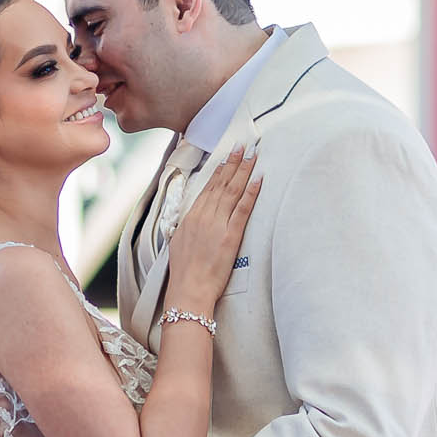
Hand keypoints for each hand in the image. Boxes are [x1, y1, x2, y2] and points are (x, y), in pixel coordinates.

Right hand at [165, 147, 261, 313]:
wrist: (188, 290)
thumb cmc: (184, 273)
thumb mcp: (178, 243)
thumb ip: (185, 227)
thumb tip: (189, 220)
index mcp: (191, 217)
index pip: (208, 187)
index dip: (219, 170)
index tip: (226, 157)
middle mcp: (203, 216)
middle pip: (221, 183)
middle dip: (233, 163)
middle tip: (242, 146)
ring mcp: (217, 224)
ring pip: (232, 190)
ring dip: (244, 170)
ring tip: (252, 155)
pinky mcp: (231, 235)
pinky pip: (243, 209)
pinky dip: (251, 192)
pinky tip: (258, 179)